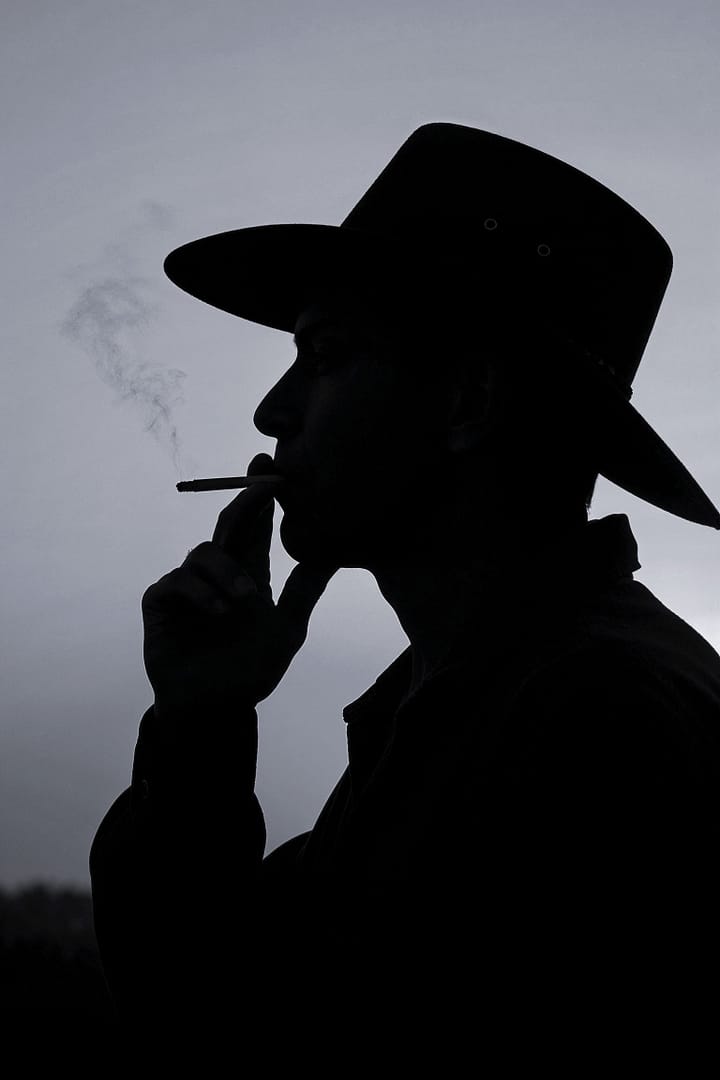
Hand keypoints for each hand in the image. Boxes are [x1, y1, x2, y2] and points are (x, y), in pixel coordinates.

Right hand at [142, 453, 338, 717]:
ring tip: (245, 600)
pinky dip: (199, 592)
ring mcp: (187, 586)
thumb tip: (335, 553)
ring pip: (203, 552)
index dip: (263, 499)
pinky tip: (218, 612)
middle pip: (228, 525)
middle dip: (243, 502)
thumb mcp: (287, 629)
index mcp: (248, 573)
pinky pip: (176, 581)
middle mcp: (217, 572)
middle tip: (260, 487)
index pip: (256, 528)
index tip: (276, 471)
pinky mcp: (161, 603)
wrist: (215, 708)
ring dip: (227, 572)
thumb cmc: (249, 670)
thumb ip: (305, 590)